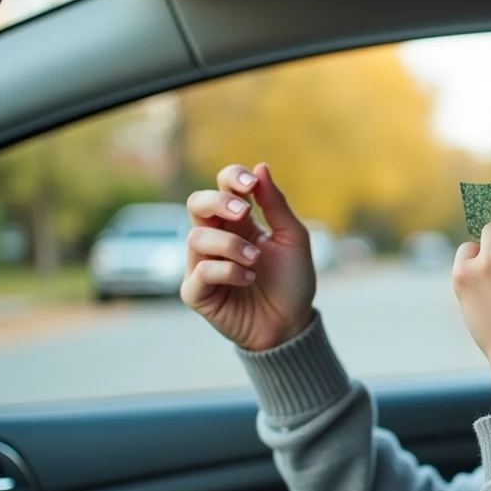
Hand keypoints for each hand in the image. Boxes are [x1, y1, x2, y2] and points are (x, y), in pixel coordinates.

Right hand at [181, 162, 316, 351]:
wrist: (292, 324)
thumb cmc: (292, 281)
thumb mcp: (293, 238)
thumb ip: (276, 205)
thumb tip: (261, 167)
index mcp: (239, 222)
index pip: (222, 187)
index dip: (231, 178)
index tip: (251, 184)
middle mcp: (217, 239)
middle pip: (196, 204)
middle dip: (218, 202)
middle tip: (244, 213)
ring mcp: (202, 265)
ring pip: (196, 238)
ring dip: (230, 245)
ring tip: (255, 260)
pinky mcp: (197, 292)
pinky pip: (201, 272)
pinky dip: (227, 271)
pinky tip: (247, 278)